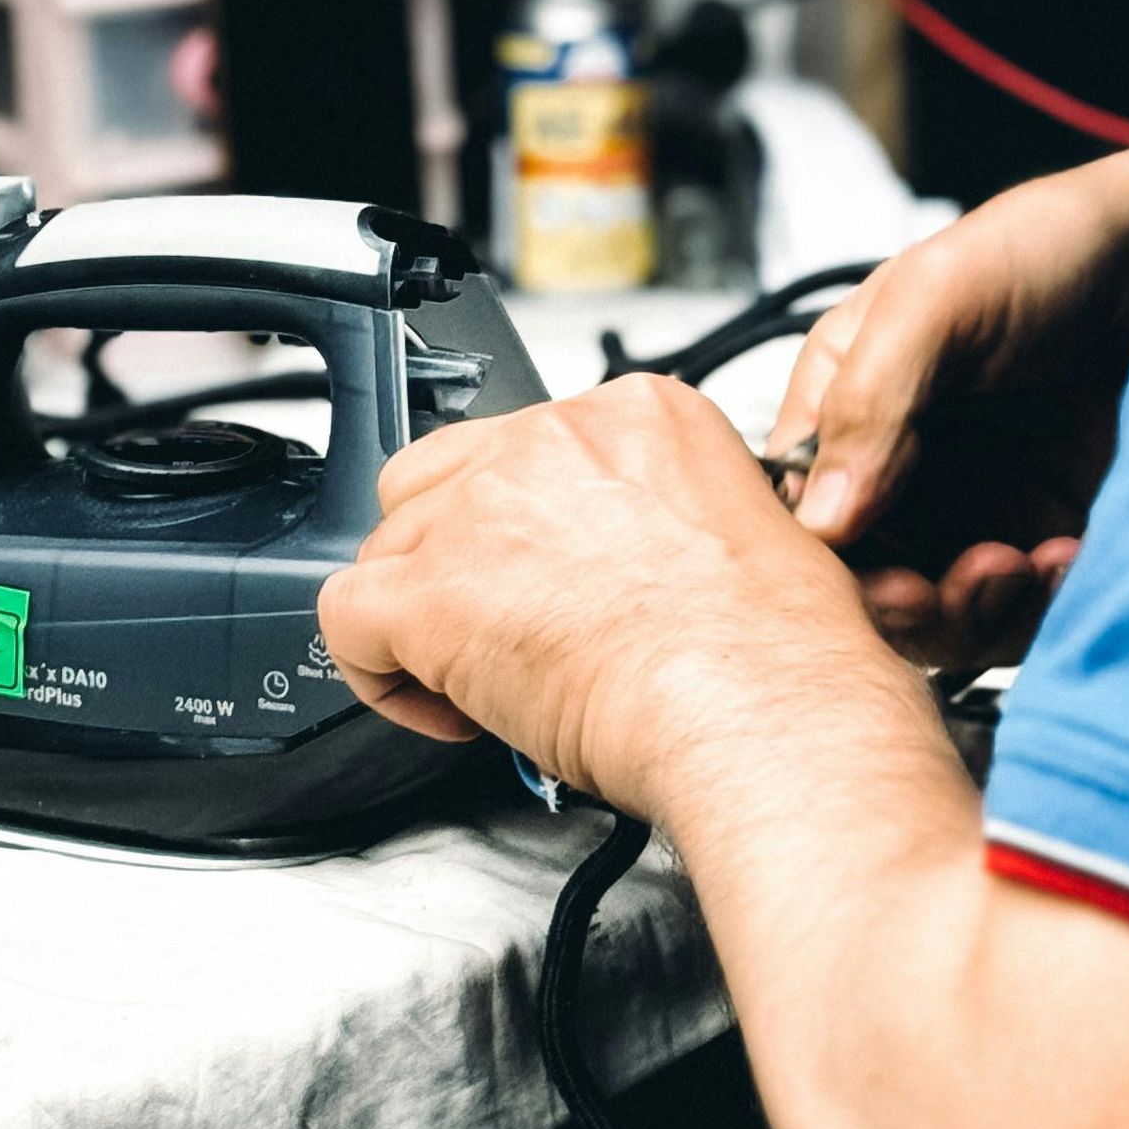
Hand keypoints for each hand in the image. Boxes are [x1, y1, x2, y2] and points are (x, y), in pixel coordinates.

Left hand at [317, 373, 878, 819]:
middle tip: (506, 631)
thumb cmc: (780, 658)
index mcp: (640, 415)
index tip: (558, 586)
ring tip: (483, 684)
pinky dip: (377, 671)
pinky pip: (348, 615)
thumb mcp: (761, 538)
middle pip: (443, 482)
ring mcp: (485, 508)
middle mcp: (554, 439)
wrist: (760, 712)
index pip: (530, 448)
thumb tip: (670, 566)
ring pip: (390, 546)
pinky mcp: (433, 592)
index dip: (528, 531)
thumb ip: (687, 524)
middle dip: (457, 560)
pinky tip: (442, 707)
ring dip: (421, 616)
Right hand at [765, 141, 1128, 674]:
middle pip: (868, 583)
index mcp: (845, 407)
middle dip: (910, 605)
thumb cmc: (1045, 247)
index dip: (835, 563)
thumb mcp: (938, 296)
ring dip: (978, 613)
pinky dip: (1040, 608)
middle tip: (959, 583)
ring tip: (1024, 563)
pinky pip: (1025, 613)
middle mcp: (900, 468)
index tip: (888, 578)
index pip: (805, 516)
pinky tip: (1069, 558)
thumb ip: (871, 398)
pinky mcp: (1048, 538)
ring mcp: (975, 509)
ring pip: (944, 618)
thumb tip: (823, 518)